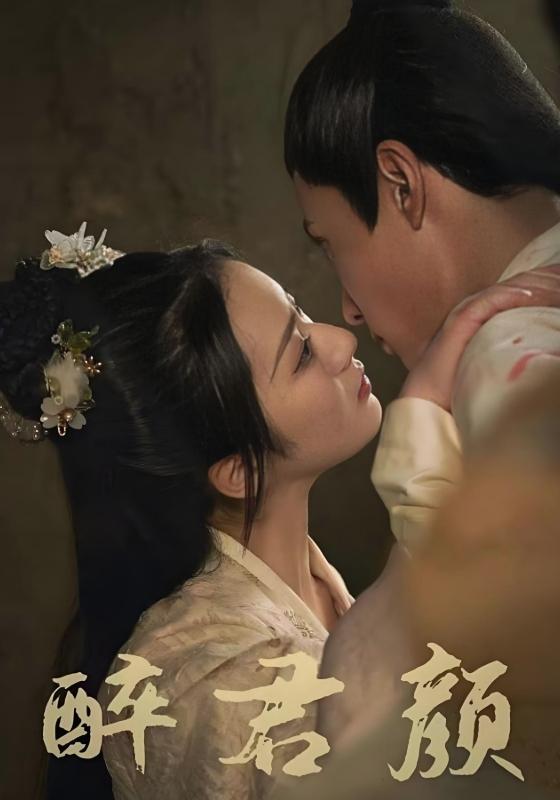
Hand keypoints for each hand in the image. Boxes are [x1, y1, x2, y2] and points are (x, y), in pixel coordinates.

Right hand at [400, 264, 559, 409]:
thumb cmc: (459, 386)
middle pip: (518, 286)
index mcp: (485, 315)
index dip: (545, 285)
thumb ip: (511, 348)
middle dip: (547, 280)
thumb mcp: (493, 361)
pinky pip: (489, 302)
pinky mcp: (460, 321)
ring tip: (558, 287)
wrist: (430, 399)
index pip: (520, 292)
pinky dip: (510, 297)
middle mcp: (476, 308)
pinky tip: (529, 296)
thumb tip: (540, 349)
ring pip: (507, 290)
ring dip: (536, 287)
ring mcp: (467, 312)